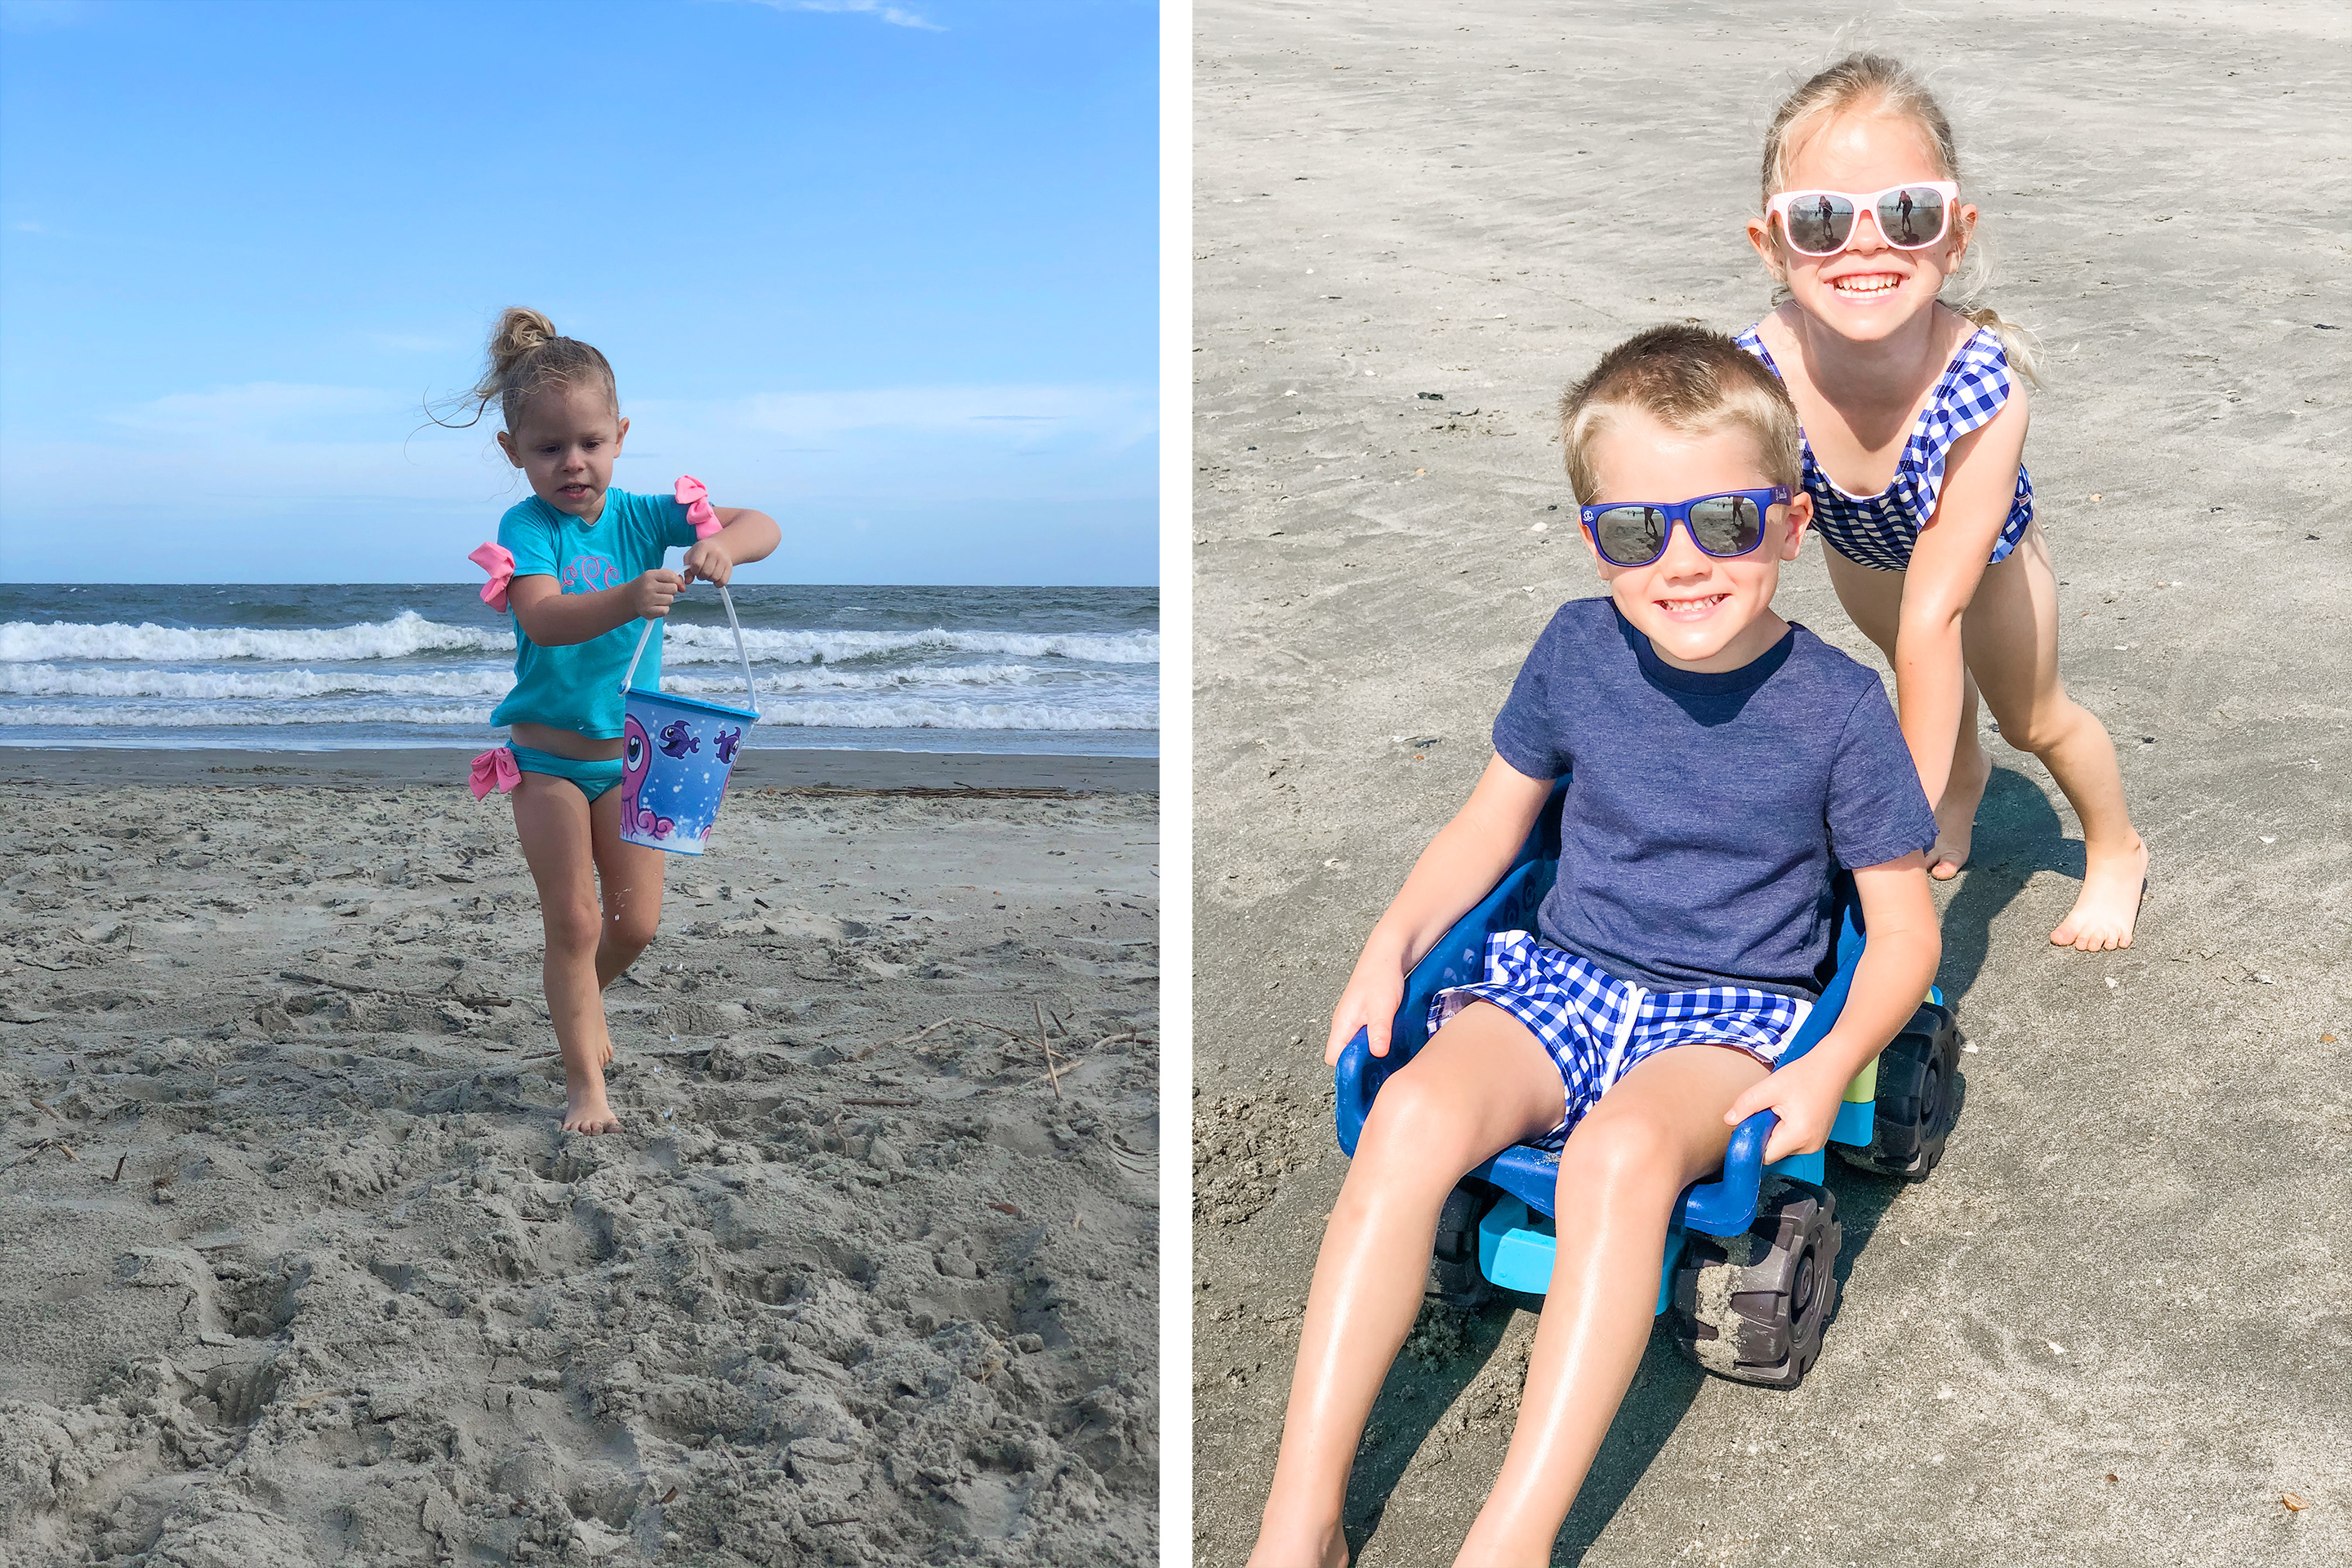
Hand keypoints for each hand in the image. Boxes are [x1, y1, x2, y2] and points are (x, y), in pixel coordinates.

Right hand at [628, 569, 683, 619]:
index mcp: (650, 575)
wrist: (630, 598)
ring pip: (670, 600)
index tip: (675, 584)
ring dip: (666, 601)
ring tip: (657, 599)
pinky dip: (663, 609)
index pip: (672, 576)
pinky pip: (665, 610)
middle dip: (670, 591)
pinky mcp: (648, 611)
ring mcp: (647, 599)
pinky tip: (656, 606)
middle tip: (660, 592)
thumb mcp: (655, 576)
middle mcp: (648, 586)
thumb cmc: (646, 586)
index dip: (677, 581)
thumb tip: (683, 587)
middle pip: (673, 589)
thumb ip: (671, 577)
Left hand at [681, 538, 735, 587]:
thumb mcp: (691, 556)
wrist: (720, 546)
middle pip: (706, 572)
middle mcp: (715, 552)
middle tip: (701, 571)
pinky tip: (715, 578)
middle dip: (701, 575)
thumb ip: (687, 569)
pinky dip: (717, 583)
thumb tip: (688, 582)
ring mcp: (724, 559)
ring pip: (714, 578)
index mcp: (703, 547)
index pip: (697, 564)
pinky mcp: (730, 567)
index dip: (693, 570)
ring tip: (708, 573)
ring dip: (709, 579)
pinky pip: (723, 581)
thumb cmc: (702, 552)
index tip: (694, 569)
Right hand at [1324, 954, 1405, 1065]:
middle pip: (1346, 1055)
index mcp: (1343, 1023)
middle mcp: (1346, 1024)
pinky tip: (1393, 1041)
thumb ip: (1378, 1031)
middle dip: (1362, 1064)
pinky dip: (1380, 1042)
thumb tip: (1377, 1053)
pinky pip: (1369, 1038)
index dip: (1346, 1069)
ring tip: (1390, 1054)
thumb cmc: (1381, 974)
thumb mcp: (1382, 1006)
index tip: (1366, 1076)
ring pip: (1359, 1047)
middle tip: (1382, 1068)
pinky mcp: (1368, 1017)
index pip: (1333, 1057)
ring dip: (1373, 1052)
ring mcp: (1356, 1021)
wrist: (1390, 953)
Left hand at [1723, 1052, 1844, 1165]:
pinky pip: (1793, 1141)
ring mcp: (1816, 1144)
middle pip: (1773, 1152)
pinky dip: (1786, 1130)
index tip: (1749, 1124)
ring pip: (1782, 1147)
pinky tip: (1791, 1111)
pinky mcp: (1817, 1139)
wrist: (1833, 1067)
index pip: (1765, 1155)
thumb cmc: (1806, 1075)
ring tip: (1783, 1108)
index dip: (1753, 1141)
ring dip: (1775, 1131)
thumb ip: (1746, 1104)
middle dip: (1765, 1133)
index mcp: (1798, 1136)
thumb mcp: (1770, 1087)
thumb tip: (1729, 1120)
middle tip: (1769, 1109)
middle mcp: (1810, 1146)